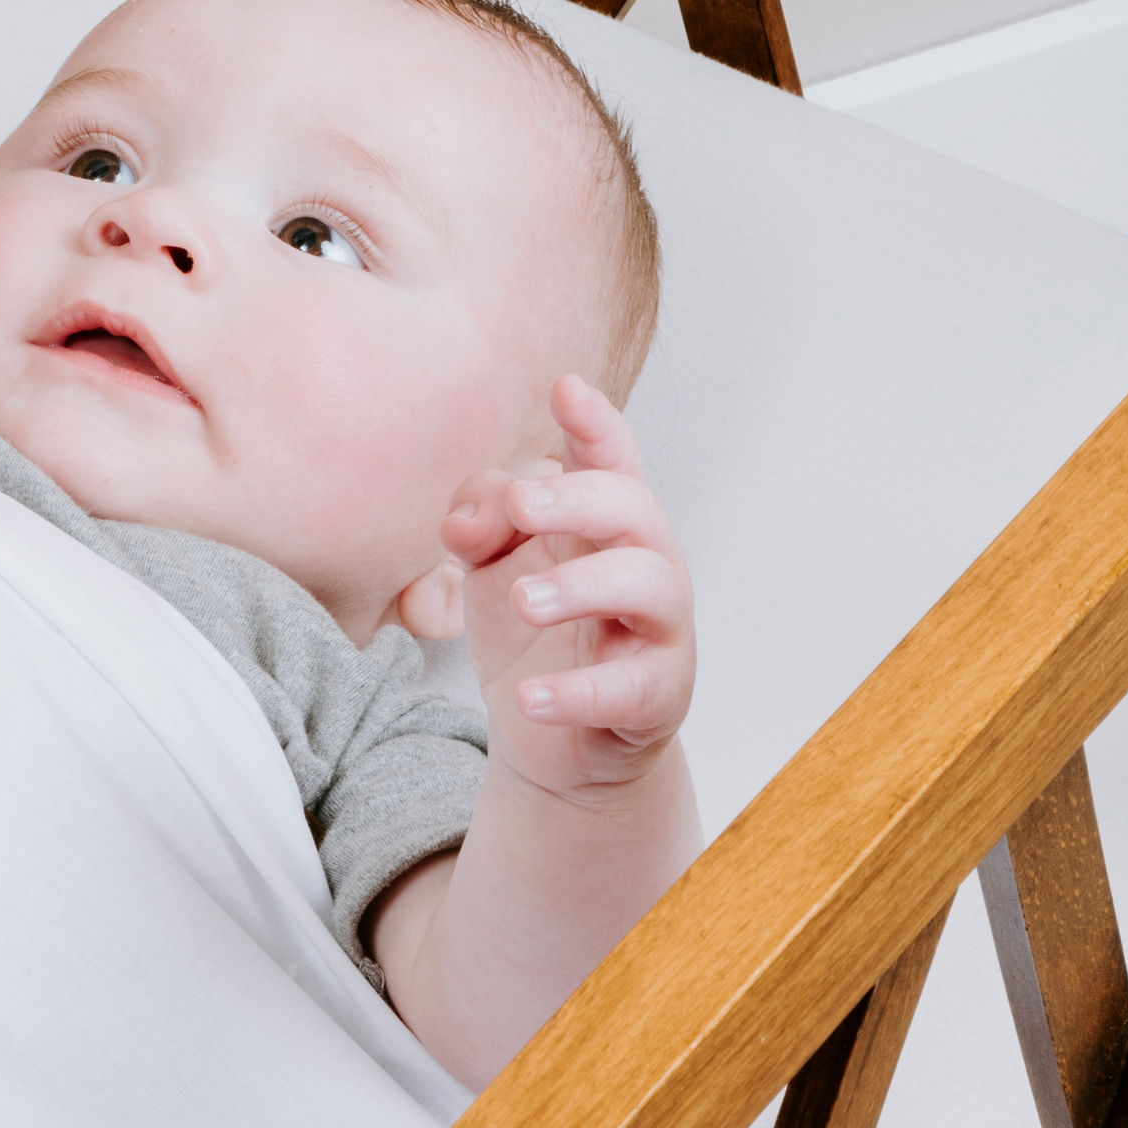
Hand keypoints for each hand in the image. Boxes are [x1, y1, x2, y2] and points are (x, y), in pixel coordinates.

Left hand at [422, 376, 694, 799]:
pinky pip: (629, 689)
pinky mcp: (656, 696)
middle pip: (636, 508)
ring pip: (649, 586)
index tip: (565, 388)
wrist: (553, 740)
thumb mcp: (492, 567)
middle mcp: (645, 564)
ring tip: (523, 601)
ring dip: (583, 586)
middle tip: (521, 507)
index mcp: (604, 523)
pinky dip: (577, 693)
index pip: (612, 461)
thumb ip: (481, 521)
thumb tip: (469, 518)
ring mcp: (659, 630)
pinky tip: (528, 699)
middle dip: (581, 499)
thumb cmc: (534, 633)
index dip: (595, 424)